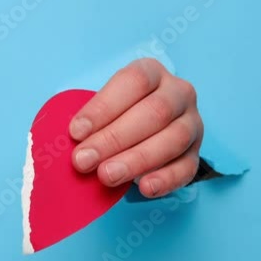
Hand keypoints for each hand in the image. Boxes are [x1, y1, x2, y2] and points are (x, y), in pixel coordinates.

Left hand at [68, 58, 202, 198]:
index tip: (76, 132)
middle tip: (83, 161)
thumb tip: (64, 143)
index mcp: (152, 72)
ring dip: (137, 160)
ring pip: (173, 139)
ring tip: (106, 176)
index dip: (103, 107)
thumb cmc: (114, 115)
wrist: (141, 130)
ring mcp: (192, 123)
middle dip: (114, 139)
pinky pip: (187, 167)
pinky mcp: (196, 153)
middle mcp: (178, 93)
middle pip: (154, 112)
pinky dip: (166, 179)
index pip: (133, 82)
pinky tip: (144, 188)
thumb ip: (88, 121)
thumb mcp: (101, 107)